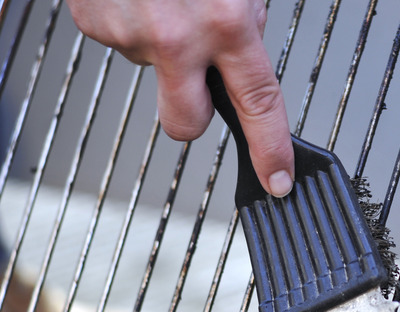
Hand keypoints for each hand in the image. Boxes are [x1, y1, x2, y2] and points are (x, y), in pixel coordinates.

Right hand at [66, 0, 294, 196]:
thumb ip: (246, 18)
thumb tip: (247, 45)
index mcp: (226, 21)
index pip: (260, 105)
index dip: (272, 150)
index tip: (277, 178)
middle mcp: (176, 36)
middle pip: (187, 123)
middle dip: (196, 114)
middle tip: (199, 79)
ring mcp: (129, 33)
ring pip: (153, 71)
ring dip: (164, 46)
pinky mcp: (94, 23)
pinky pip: (123, 42)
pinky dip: (135, 23)